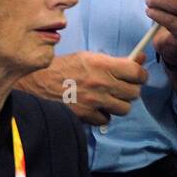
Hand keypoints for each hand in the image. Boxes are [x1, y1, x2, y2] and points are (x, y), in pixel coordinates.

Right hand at [15, 51, 145, 126]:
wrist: (36, 83)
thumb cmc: (61, 68)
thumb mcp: (88, 57)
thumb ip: (114, 61)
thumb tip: (140, 59)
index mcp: (102, 64)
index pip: (136, 72)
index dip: (141, 75)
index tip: (138, 76)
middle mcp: (101, 83)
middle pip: (134, 92)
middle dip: (131, 90)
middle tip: (122, 87)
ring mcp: (94, 101)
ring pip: (124, 108)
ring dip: (119, 104)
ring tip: (109, 98)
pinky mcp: (86, 116)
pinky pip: (106, 119)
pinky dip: (103, 114)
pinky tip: (95, 107)